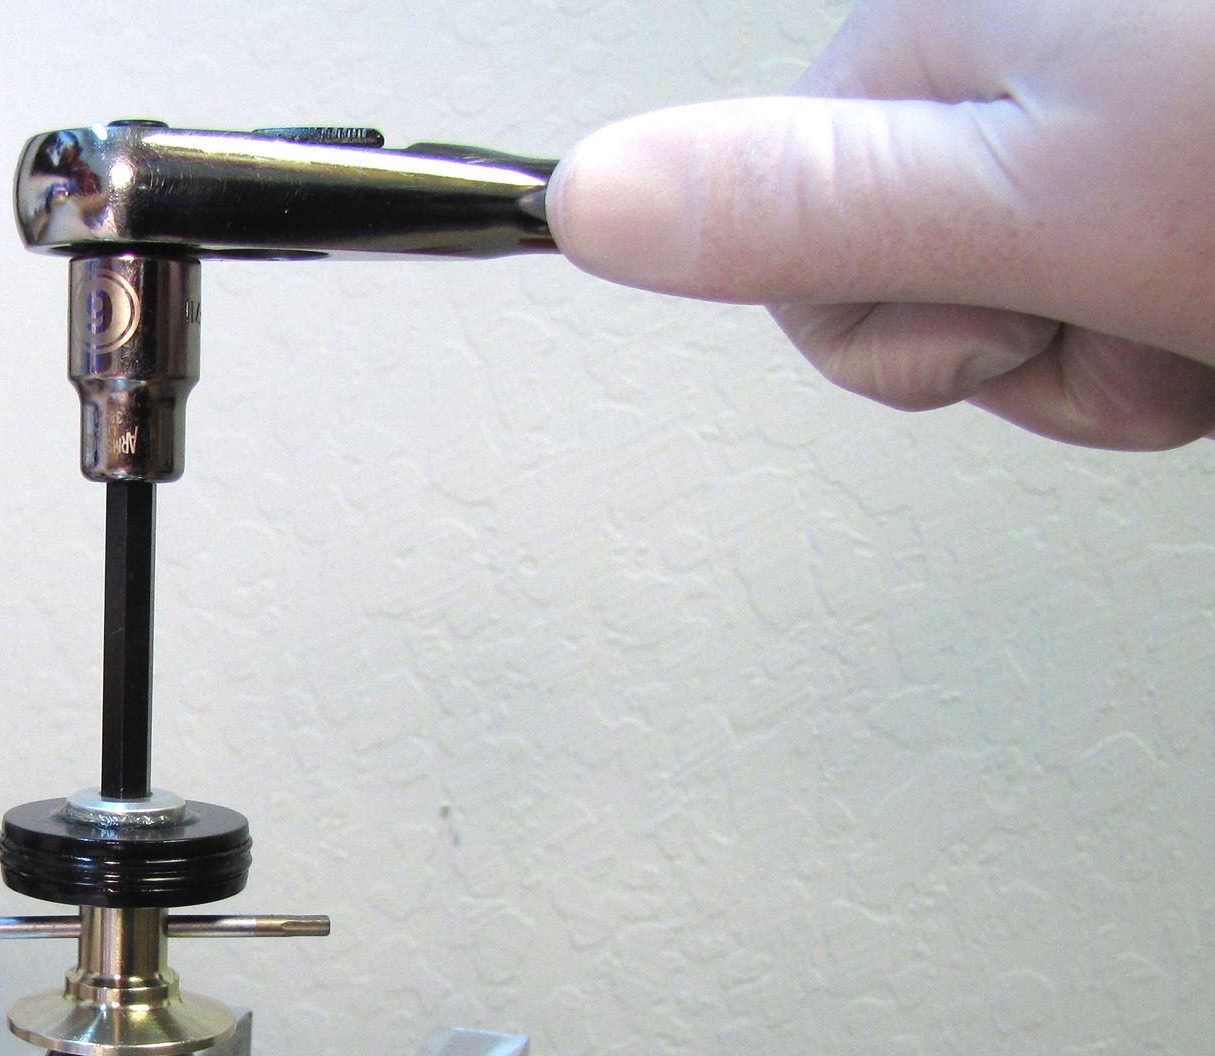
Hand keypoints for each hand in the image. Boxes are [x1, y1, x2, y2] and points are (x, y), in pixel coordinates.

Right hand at [548, 0, 1214, 449]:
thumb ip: (800, 208)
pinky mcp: (1158, 135)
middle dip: (1041, 348)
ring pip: (1034, 300)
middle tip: (1144, 299)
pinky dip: (1193, 319)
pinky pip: (1124, 280)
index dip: (918, 337)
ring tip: (1213, 287)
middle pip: (918, 290)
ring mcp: (1096, 85)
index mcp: (931, 30)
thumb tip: (581, 198)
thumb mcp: (1036, 204)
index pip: (803, 269)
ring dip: (1137, 343)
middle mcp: (1001, 42)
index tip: (1021, 304)